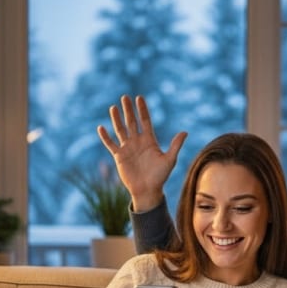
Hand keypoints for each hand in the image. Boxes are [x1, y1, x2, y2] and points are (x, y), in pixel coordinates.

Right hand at [97, 94, 187, 211]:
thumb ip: (175, 146)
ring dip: (116, 119)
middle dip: (128, 110)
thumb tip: (185, 132)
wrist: (148, 190)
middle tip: (125, 97)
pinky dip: (105, 137)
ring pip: (120, 130)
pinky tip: (101, 127)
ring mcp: (127, 148)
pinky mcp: (119, 156)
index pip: (145, 121)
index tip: (139, 98)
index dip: (142, 110)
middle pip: (132, 122)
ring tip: (113, 107)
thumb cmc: (160, 177)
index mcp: (149, 140)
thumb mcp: (170, 160)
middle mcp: (137, 142)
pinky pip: (110, 145)